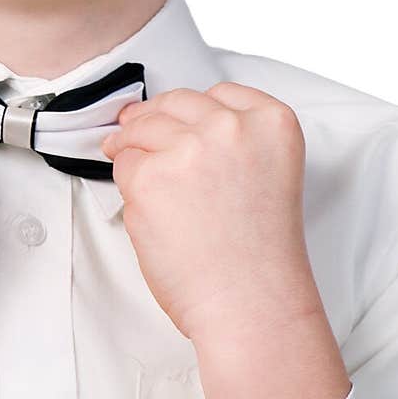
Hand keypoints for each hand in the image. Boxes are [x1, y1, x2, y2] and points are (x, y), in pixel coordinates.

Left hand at [102, 82, 317, 343]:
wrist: (252, 305)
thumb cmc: (260, 257)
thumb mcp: (268, 176)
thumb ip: (235, 145)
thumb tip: (174, 126)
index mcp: (273, 123)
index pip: (222, 93)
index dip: (195, 109)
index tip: (182, 122)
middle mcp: (233, 127)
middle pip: (176, 103)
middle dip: (153, 118)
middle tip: (135, 131)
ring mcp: (189, 148)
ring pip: (142, 129)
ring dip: (131, 145)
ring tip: (134, 168)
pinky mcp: (150, 175)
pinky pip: (124, 165)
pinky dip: (127, 184)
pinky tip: (145, 208)